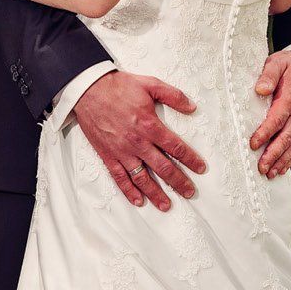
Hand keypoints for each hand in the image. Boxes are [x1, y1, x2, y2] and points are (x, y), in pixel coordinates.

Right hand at [71, 70, 206, 209]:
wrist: (89, 90)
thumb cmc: (120, 86)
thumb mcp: (150, 84)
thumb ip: (173, 96)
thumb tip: (192, 107)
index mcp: (150, 125)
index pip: (176, 147)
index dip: (190, 159)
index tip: (200, 169)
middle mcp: (138, 142)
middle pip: (163, 167)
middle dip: (178, 182)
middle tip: (189, 192)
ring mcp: (122, 152)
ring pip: (142, 178)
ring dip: (156, 193)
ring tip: (167, 205)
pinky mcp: (108, 156)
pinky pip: (120, 178)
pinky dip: (129, 191)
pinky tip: (138, 201)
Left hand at [248, 49, 290, 177]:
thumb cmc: (289, 65)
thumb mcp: (278, 62)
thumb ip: (269, 74)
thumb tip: (261, 90)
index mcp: (290, 96)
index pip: (278, 117)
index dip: (266, 131)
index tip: (253, 143)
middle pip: (286, 136)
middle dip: (273, 153)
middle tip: (260, 167)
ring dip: (280, 160)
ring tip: (268, 174)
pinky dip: (289, 159)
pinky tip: (279, 170)